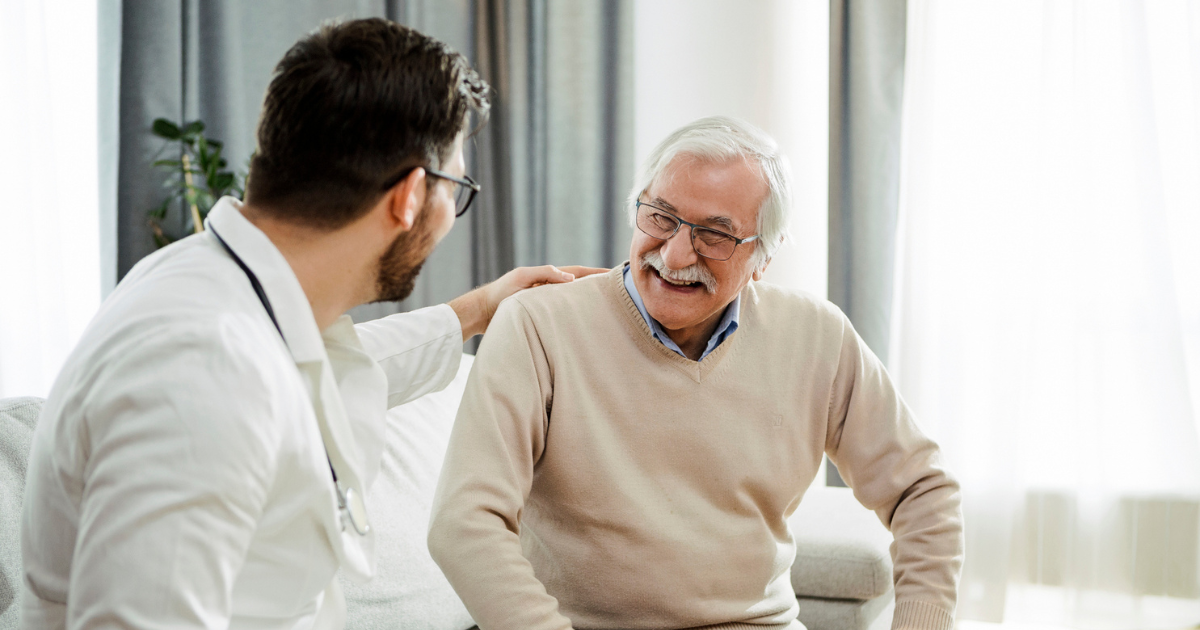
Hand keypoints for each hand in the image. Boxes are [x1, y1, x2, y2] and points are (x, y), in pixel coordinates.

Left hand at [449, 265, 609, 339]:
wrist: (482, 312)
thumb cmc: (500, 294)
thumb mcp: (522, 279)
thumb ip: (545, 275)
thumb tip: (571, 279)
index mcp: (548, 276)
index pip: (578, 273)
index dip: (596, 273)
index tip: (615, 273)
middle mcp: (550, 288)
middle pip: (579, 285)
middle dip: (598, 286)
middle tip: (619, 290)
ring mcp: (546, 301)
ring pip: (573, 300)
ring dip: (588, 300)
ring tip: (607, 305)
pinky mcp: (541, 314)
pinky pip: (564, 312)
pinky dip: (575, 312)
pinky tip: (583, 320)